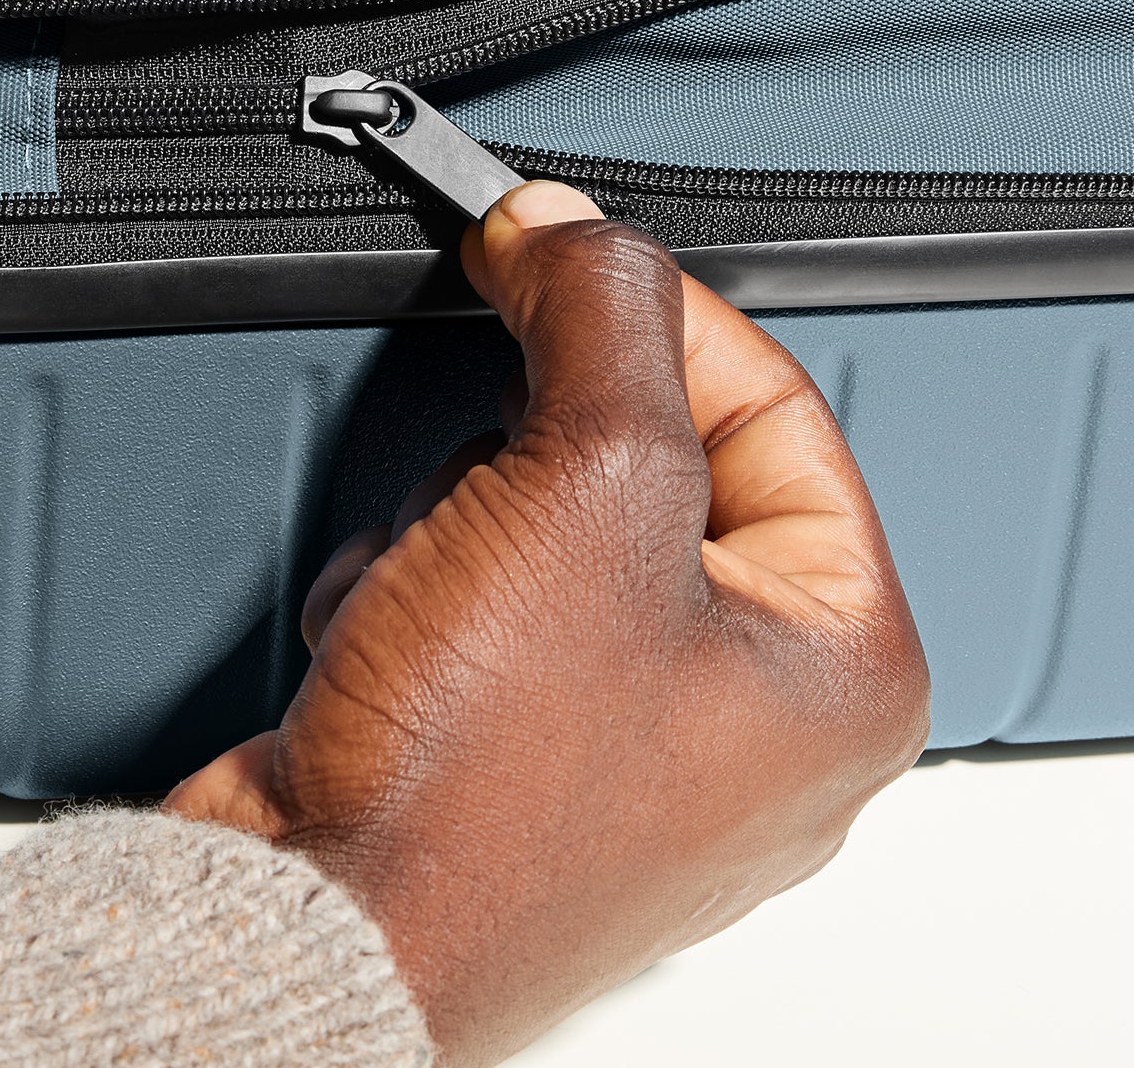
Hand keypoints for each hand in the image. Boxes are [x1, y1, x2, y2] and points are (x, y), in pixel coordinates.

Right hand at [165, 182, 928, 1063]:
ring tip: (429, 593)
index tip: (548, 248)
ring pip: (538, 511)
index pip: (769, 398)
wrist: (314, 918)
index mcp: (835, 663)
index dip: (646, 308)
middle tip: (489, 491)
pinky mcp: (515, 742)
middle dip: (522, 450)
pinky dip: (412, 582)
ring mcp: (625, 734)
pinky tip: (393, 642)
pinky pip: (474, 588)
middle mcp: (747, 711)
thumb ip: (600, 315)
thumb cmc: (478, 784)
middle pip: (640, 453)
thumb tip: (575, 232)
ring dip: (451, 518)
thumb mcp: (583, 486)